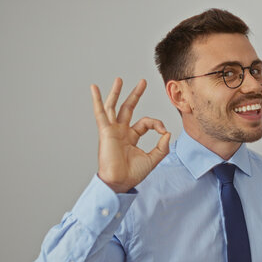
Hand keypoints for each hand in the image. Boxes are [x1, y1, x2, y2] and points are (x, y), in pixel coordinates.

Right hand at [91, 78, 170, 192]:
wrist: (120, 182)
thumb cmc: (132, 174)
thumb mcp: (152, 159)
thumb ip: (162, 147)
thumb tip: (167, 133)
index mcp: (131, 137)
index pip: (146, 122)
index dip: (157, 124)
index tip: (163, 131)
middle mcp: (121, 131)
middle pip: (128, 108)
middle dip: (136, 94)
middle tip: (143, 82)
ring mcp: (112, 130)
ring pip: (113, 107)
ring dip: (117, 93)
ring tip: (120, 79)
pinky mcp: (105, 131)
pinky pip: (100, 113)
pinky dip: (97, 100)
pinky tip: (94, 88)